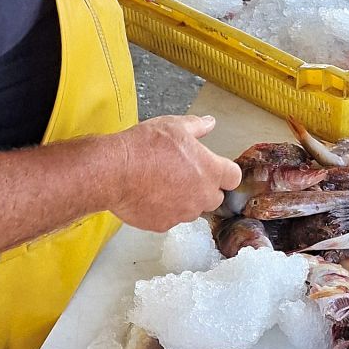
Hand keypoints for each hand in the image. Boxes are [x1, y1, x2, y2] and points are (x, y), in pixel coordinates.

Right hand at [109, 115, 242, 231]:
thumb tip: (210, 122)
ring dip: (184, 200)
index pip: (234, 178)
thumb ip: (197, 126)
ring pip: (192, 210)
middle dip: (204, 188)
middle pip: (215, 197)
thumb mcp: (174, 126)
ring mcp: (183, 213)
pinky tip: (149, 195)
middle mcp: (202, 196)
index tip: (214, 168)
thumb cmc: (144, 147)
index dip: (224, 172)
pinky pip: (170, 219)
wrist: (114, 171)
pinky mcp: (163, 225)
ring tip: (163, 184)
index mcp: (210, 171)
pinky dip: (163, 210)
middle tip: (184, 175)